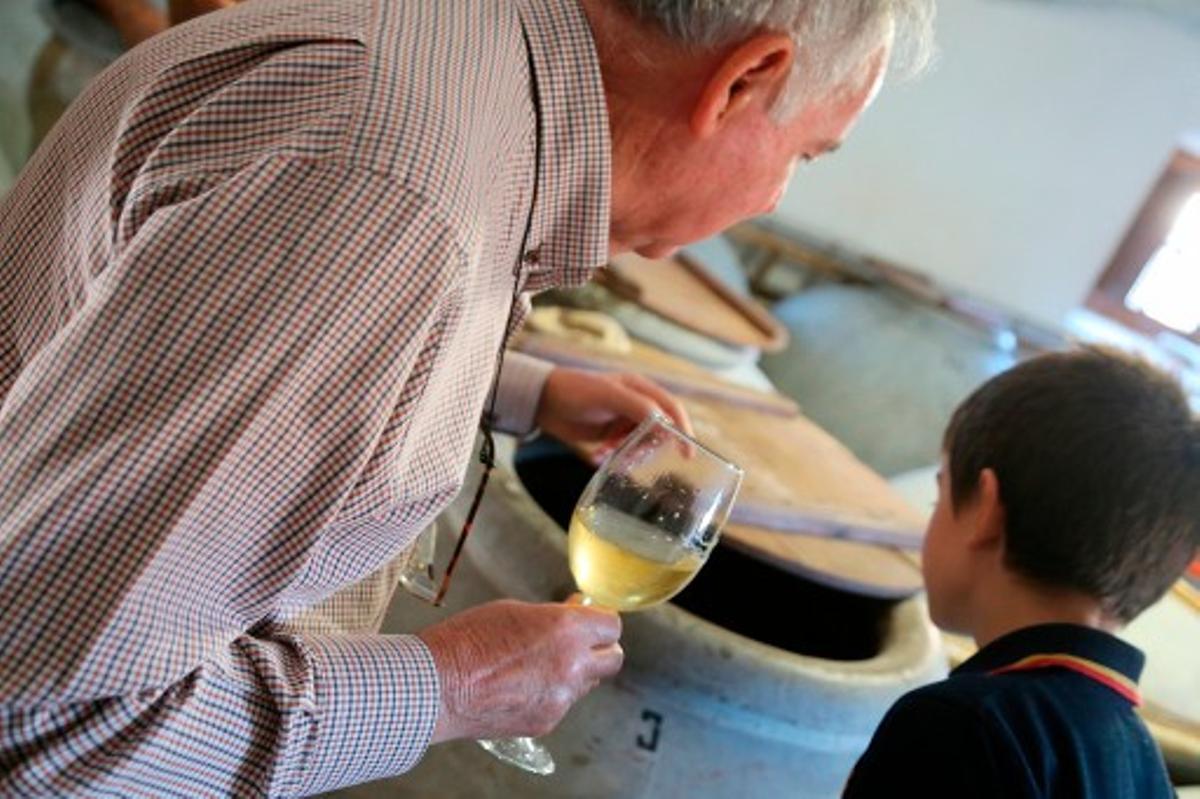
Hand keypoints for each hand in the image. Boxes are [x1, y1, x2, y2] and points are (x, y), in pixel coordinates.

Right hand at [418, 599, 622, 741]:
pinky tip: (520, 686)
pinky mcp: (547, 722)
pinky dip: (550, 695)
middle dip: (600, 649)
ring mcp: (561, 698)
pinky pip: (561, 704)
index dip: (600, 620)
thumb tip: (574, 615)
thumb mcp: (514, 611)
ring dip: (573, 673)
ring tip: (536, 665)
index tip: (590, 619)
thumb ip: (552, 617)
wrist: (437, 685)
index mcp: (566, 630)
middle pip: (613, 659)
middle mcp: (572, 665)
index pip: (612, 625)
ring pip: (586, 683)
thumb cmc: (466, 641)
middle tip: (580, 643)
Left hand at [535, 368, 691, 446]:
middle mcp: (636, 403)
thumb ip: (638, 407)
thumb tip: (666, 425)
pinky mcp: (610, 433)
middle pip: (659, 430)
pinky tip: (598, 456)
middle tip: (633, 457)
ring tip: (610, 455)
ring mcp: (623, 419)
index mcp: (640, 388)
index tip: (687, 454)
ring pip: (641, 443)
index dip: (682, 430)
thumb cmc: (575, 390)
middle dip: (649, 446)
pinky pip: (623, 449)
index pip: (672, 409)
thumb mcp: (609, 395)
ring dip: (630, 453)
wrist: (542, 401)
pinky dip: (615, 456)